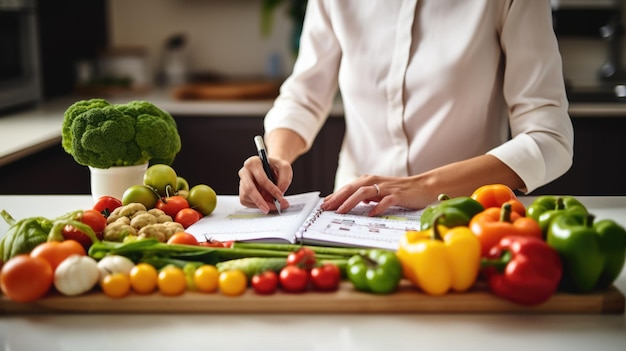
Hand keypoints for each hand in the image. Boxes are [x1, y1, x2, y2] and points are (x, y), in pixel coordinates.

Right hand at [238, 155, 291, 213]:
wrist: (272, 169)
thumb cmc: (276, 167)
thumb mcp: (285, 168)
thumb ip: (285, 179)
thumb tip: (280, 191)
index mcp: (254, 163)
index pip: (261, 179)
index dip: (271, 189)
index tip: (280, 197)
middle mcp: (245, 172)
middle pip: (249, 189)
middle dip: (259, 201)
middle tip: (268, 209)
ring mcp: (242, 182)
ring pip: (246, 197)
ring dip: (259, 204)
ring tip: (272, 206)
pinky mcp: (242, 191)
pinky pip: (246, 202)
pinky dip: (256, 205)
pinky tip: (265, 203)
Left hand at [321, 175, 435, 215]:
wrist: (424, 186)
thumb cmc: (400, 191)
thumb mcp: (380, 192)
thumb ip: (367, 196)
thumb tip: (353, 202)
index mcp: (369, 181)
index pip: (348, 188)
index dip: (334, 196)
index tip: (323, 205)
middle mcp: (376, 182)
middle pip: (352, 188)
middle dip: (337, 198)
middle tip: (326, 208)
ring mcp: (386, 188)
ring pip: (364, 193)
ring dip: (351, 202)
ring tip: (341, 211)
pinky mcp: (398, 195)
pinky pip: (386, 201)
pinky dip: (377, 207)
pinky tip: (370, 214)